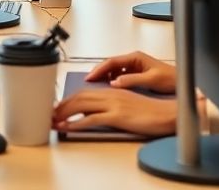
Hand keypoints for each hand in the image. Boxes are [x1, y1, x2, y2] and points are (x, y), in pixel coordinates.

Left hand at [53, 88, 176, 136]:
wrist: (168, 114)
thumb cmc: (152, 111)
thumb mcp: (129, 104)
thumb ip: (112, 105)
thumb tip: (95, 113)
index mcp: (114, 90)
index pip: (85, 91)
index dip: (69, 99)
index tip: (58, 106)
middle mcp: (112, 93)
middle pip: (80, 96)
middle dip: (62, 105)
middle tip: (50, 114)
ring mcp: (114, 104)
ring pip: (82, 105)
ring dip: (65, 113)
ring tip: (53, 121)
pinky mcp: (117, 116)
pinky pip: (92, 119)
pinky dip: (76, 123)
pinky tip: (68, 128)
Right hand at [84, 51, 174, 92]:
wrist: (183, 83)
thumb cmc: (170, 79)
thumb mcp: (151, 79)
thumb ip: (132, 80)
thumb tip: (115, 82)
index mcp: (136, 57)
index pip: (112, 61)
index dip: (99, 69)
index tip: (90, 77)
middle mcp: (133, 60)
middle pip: (110, 64)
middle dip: (98, 72)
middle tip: (88, 82)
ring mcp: (134, 67)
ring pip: (114, 70)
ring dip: (104, 77)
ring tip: (95, 86)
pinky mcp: (136, 74)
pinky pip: (119, 76)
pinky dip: (112, 81)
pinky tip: (109, 88)